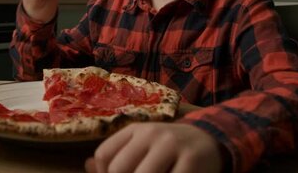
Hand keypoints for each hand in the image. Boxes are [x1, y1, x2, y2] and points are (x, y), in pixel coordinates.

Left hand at [85, 123, 222, 172]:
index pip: (105, 154)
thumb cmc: (169, 149)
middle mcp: (151, 133)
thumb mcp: (142, 146)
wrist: (209, 141)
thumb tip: (87, 165)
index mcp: (135, 130)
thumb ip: (118, 157)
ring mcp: (172, 145)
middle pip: (120, 169)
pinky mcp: (191, 161)